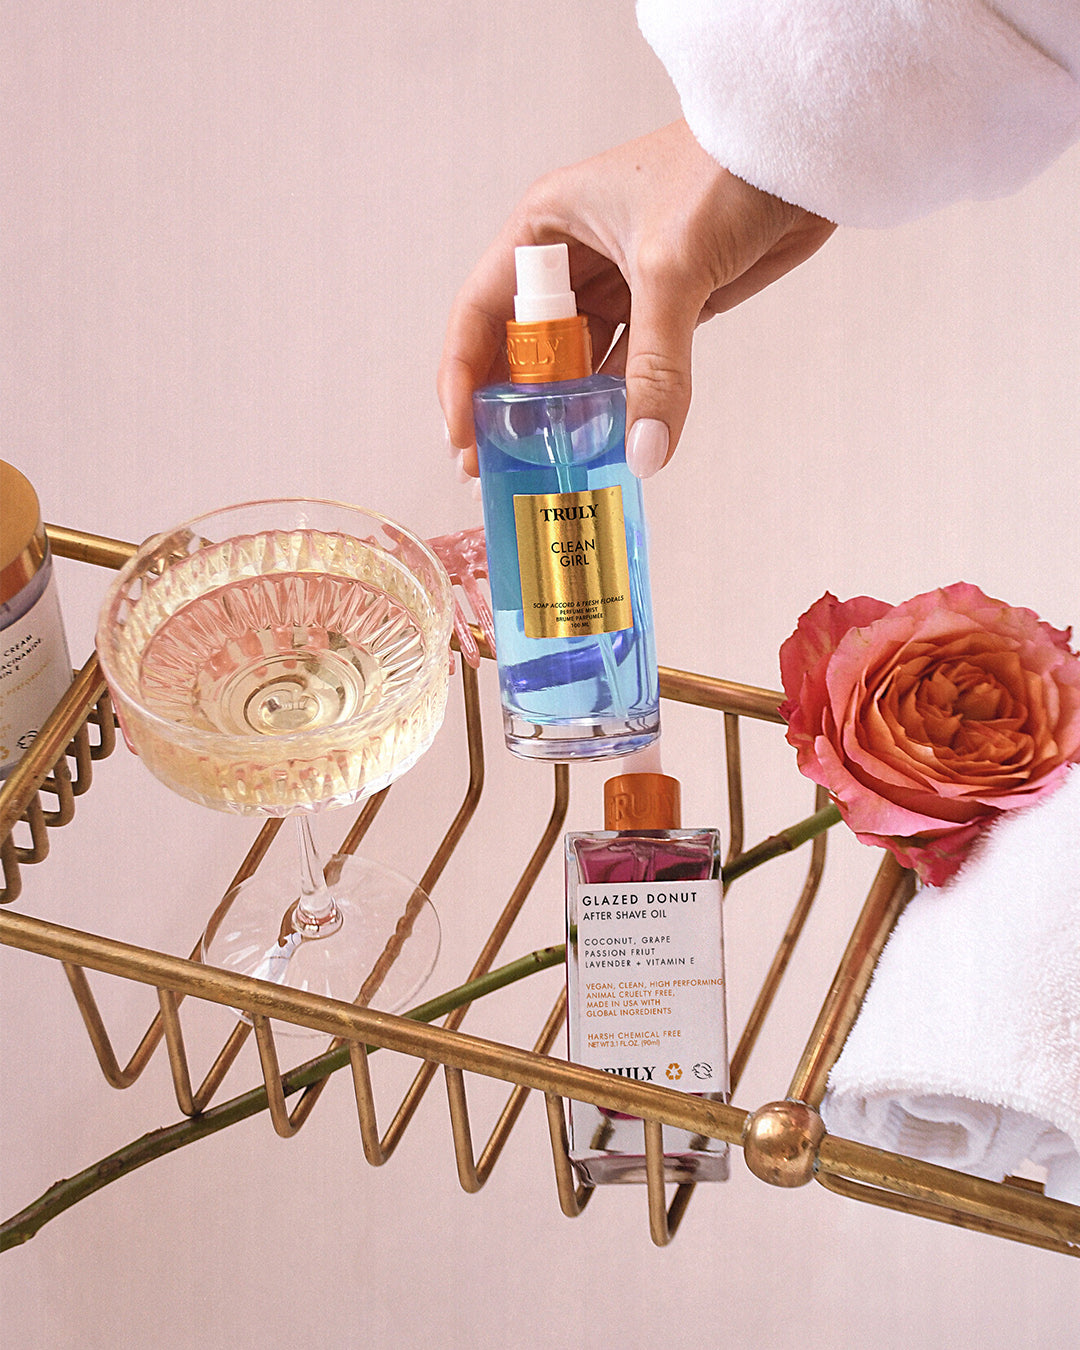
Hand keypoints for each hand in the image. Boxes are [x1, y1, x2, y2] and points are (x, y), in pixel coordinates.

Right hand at [438, 120, 834, 476]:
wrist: (803, 156)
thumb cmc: (724, 173)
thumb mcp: (673, 269)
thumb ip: (655, 368)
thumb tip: (643, 452)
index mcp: (545, 226)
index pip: (481, 312)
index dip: (463, 377)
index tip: (462, 435)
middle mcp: (570, 256)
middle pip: (520, 346)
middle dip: (505, 406)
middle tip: (493, 467)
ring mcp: (617, 283)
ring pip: (572, 362)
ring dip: (561, 413)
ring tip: (544, 467)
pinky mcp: (662, 305)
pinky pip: (624, 367)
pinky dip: (615, 404)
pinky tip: (607, 441)